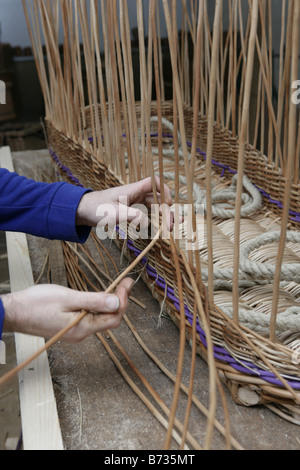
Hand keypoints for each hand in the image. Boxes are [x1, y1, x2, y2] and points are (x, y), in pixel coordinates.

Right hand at [1, 278, 133, 342]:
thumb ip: (93, 301)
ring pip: (100, 318)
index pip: (113, 318)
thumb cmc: (36, 304)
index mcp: (82, 329)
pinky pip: (90, 318)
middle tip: (125, 282)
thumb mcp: (68, 298)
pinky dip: (98, 306)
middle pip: (109, 319)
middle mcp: (81, 334)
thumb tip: (117, 302)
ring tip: (116, 287)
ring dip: (110, 303)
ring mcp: (75, 331)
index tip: (127, 283)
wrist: (13, 312)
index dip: (123, 301)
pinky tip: (99, 296)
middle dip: (120, 301)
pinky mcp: (69, 326)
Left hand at [76, 176, 173, 231]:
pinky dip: (155, 221)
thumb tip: (148, 222)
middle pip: (158, 199)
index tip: (167, 204)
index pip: (154, 182)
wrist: (83, 211)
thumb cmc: (96, 209)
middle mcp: (136, 195)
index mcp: (132, 190)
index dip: (164, 190)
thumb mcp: (113, 213)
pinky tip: (160, 229)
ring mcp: (134, 204)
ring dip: (164, 217)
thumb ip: (131, 216)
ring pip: (155, 208)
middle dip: (168, 210)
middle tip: (175, 223)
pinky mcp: (131, 212)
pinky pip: (147, 215)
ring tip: (173, 227)